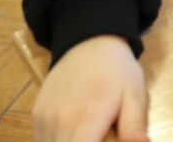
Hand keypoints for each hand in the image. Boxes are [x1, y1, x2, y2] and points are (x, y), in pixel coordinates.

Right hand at [33, 35, 148, 141]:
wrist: (90, 41)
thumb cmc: (117, 70)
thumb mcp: (135, 95)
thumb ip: (134, 126)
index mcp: (86, 120)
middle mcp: (59, 124)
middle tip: (101, 136)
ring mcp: (43, 121)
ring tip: (91, 132)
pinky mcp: (36, 116)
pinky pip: (42, 141)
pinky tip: (75, 134)